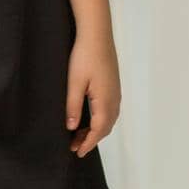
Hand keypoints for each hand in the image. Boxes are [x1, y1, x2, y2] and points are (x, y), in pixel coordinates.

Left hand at [65, 34, 120, 156]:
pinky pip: (110, 110)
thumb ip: (73, 106)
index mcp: (105, 101)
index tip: (77, 152)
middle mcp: (114, 99)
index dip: (88, 143)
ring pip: (109, 119)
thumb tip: (72, 127)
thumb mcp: (74, 83)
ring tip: (79, 135)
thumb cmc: (84, 56)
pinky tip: (89, 119)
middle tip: (74, 147)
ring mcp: (116, 92)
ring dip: (96, 130)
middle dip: (91, 139)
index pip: (98, 130)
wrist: (97, 35)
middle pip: (105, 127)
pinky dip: (101, 120)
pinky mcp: (113, 86)